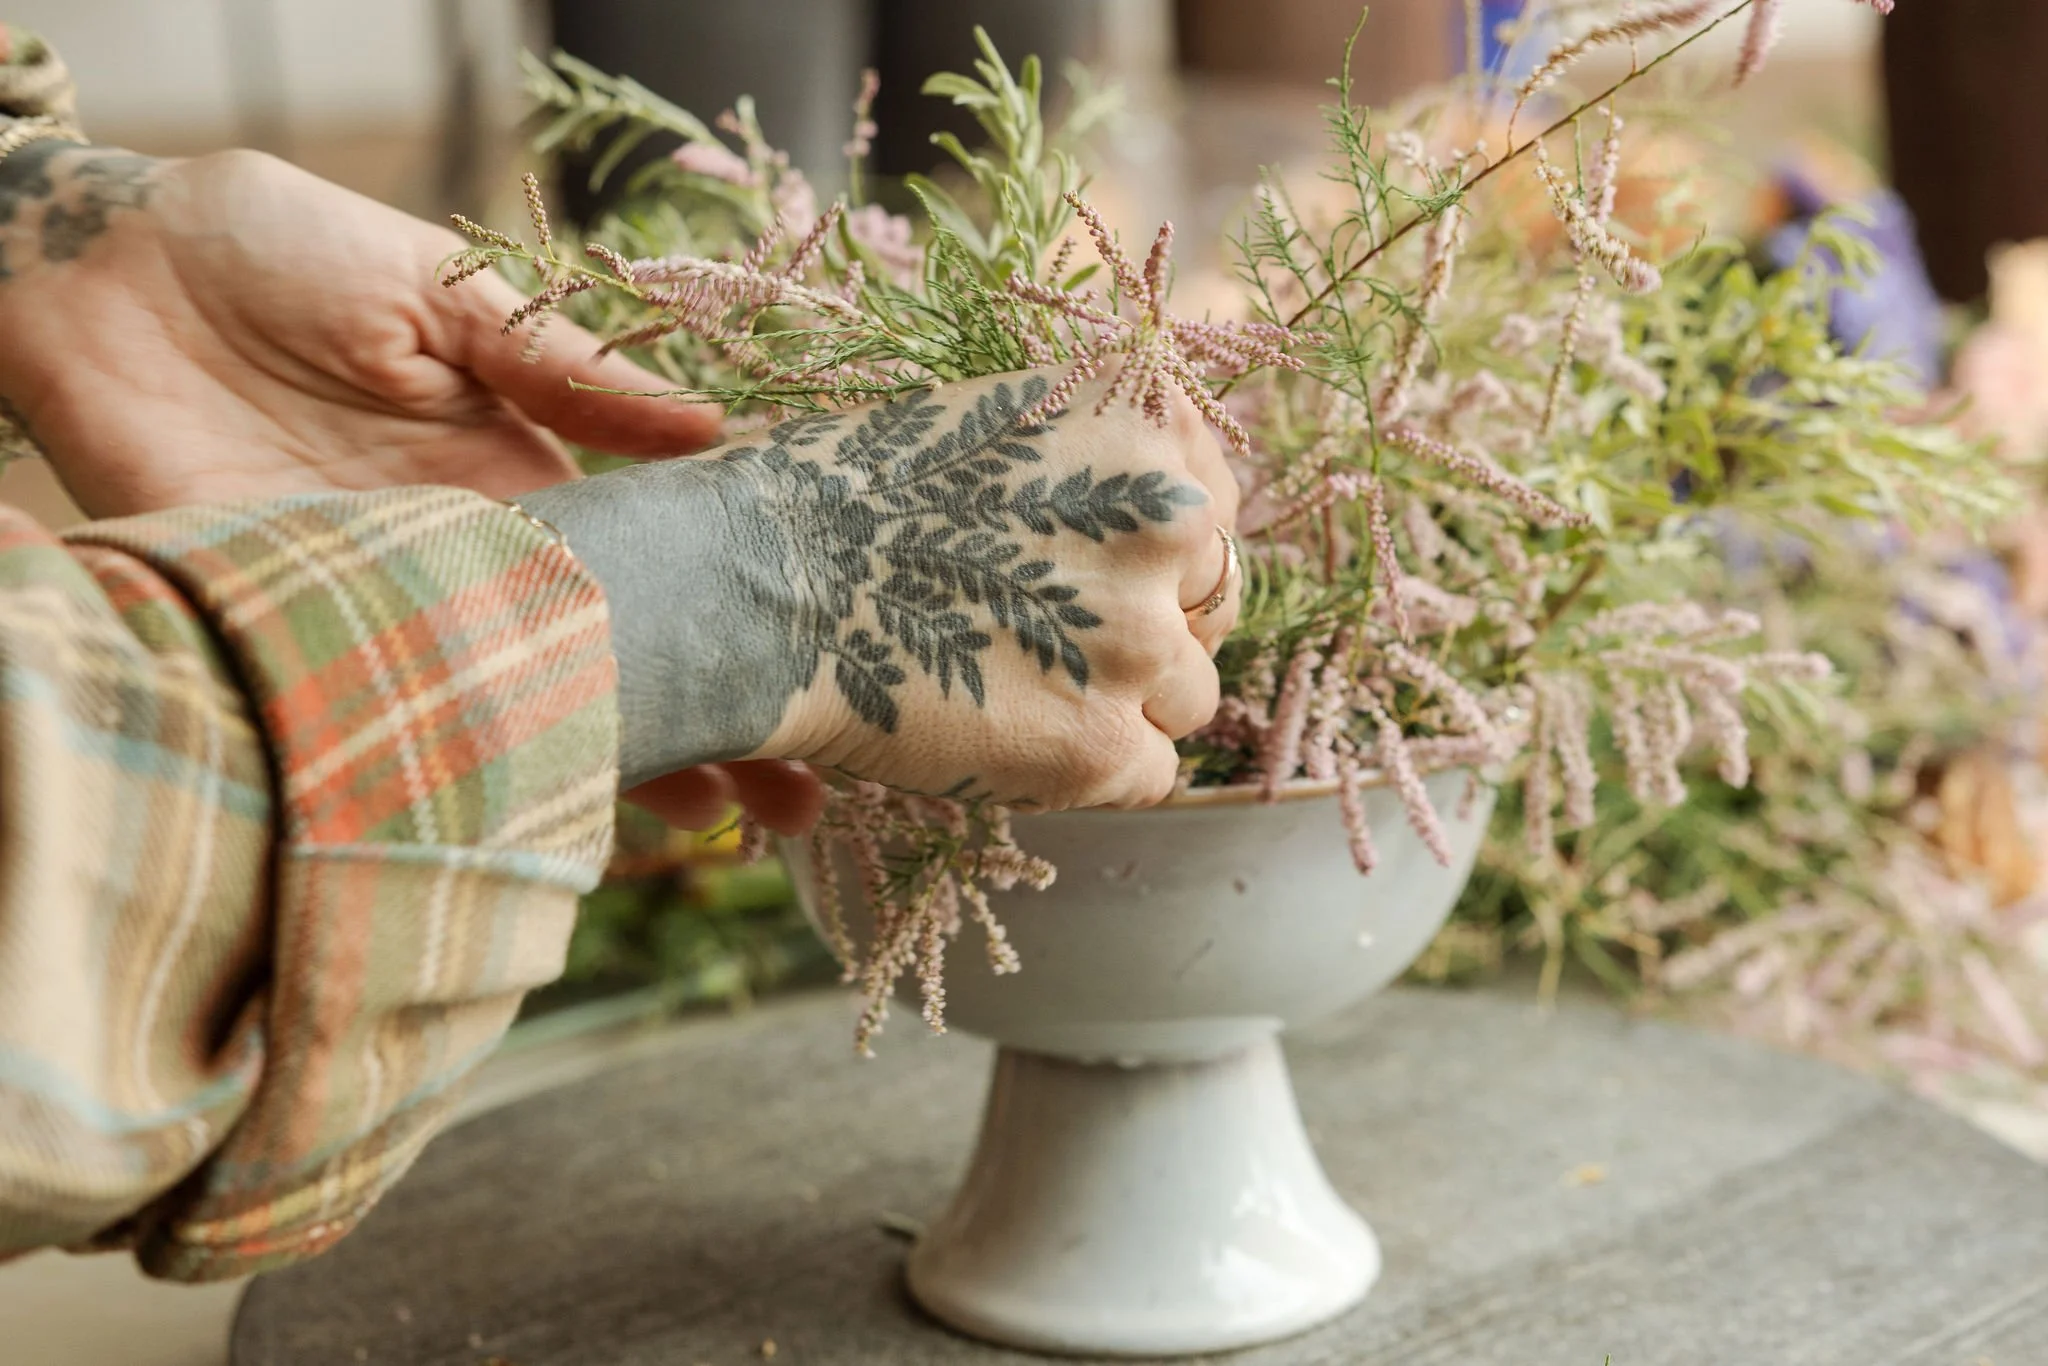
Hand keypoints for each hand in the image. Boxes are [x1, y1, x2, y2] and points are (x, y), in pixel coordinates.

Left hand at [0, 140, 823, 830]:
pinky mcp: (293, 633)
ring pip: (515, 712)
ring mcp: (387, 608)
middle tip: (796, 802)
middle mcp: (470, 559)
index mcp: (521, 474)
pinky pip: (389, 720)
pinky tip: (536, 814)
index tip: (819, 673)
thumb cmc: (282, 251)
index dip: (728, 622)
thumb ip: (564, 365)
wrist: (100, 267)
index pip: (649, 571)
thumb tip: (714, 428)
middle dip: (702, 727)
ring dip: (605, 769)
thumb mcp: (444, 286)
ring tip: (707, 823)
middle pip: (602, 663)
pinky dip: (461, 773)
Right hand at [520, 369, 1241, 810]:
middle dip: (1151, 624)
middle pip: (1214, 599)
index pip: (1213, 502)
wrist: (754, 582)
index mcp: (1143, 425)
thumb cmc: (836, 489)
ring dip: (1119, 701)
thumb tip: (1152, 502)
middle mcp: (1168, 522)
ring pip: (1188, 695)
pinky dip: (1087, 771)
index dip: (1161, 547)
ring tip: (1016, 689)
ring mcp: (1142, 639)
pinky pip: (1151, 775)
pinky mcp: (1104, 744)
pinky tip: (1009, 739)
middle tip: (1055, 637)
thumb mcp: (984, 415)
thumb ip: (1084, 450)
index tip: (1105, 567)